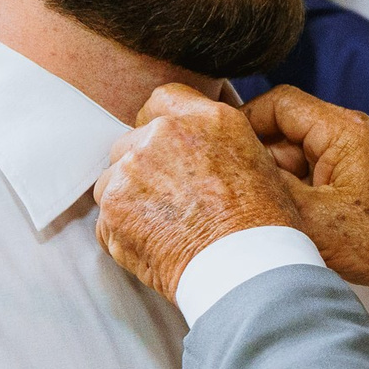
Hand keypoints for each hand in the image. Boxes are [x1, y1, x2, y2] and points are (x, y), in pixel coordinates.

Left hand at [94, 86, 301, 300]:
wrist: (246, 268)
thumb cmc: (262, 226)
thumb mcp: (256, 162)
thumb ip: (214, 142)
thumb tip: (192, 149)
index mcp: (206, 119)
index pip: (162, 100)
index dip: (159, 127)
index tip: (165, 151)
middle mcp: (165, 134)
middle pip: (131, 142)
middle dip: (143, 171)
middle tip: (169, 204)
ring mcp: (134, 168)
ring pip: (113, 180)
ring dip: (129, 201)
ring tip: (163, 229)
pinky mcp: (114, 205)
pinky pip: (106, 218)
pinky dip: (122, 234)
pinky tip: (154, 247)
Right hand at [244, 86, 368, 310]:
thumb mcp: (313, 218)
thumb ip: (269, 186)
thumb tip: (229, 166)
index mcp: (343, 130)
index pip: (279, 102)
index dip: (243, 121)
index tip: (220, 150)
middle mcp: (349, 135)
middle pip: (283, 131)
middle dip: (258, 160)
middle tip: (235, 190)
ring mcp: (352, 158)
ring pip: (294, 157)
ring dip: (275, 182)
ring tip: (262, 213)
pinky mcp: (352, 181)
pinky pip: (310, 176)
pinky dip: (293, 195)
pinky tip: (284, 222)